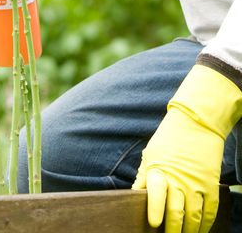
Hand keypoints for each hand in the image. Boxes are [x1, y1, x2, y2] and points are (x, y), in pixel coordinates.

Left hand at [132, 65, 241, 232]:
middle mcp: (178, 179)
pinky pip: (210, 210)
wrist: (197, 122)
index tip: (153, 224)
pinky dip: (206, 223)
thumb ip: (143, 176)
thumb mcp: (150, 154)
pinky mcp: (211, 184)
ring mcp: (197, 183)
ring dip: (189, 231)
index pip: (155, 194)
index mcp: (159, 170)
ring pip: (194, 215)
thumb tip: (134, 194)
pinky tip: (200, 230)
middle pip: (176, 211)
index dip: (154, 211)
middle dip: (172, 229)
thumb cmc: (168, 139)